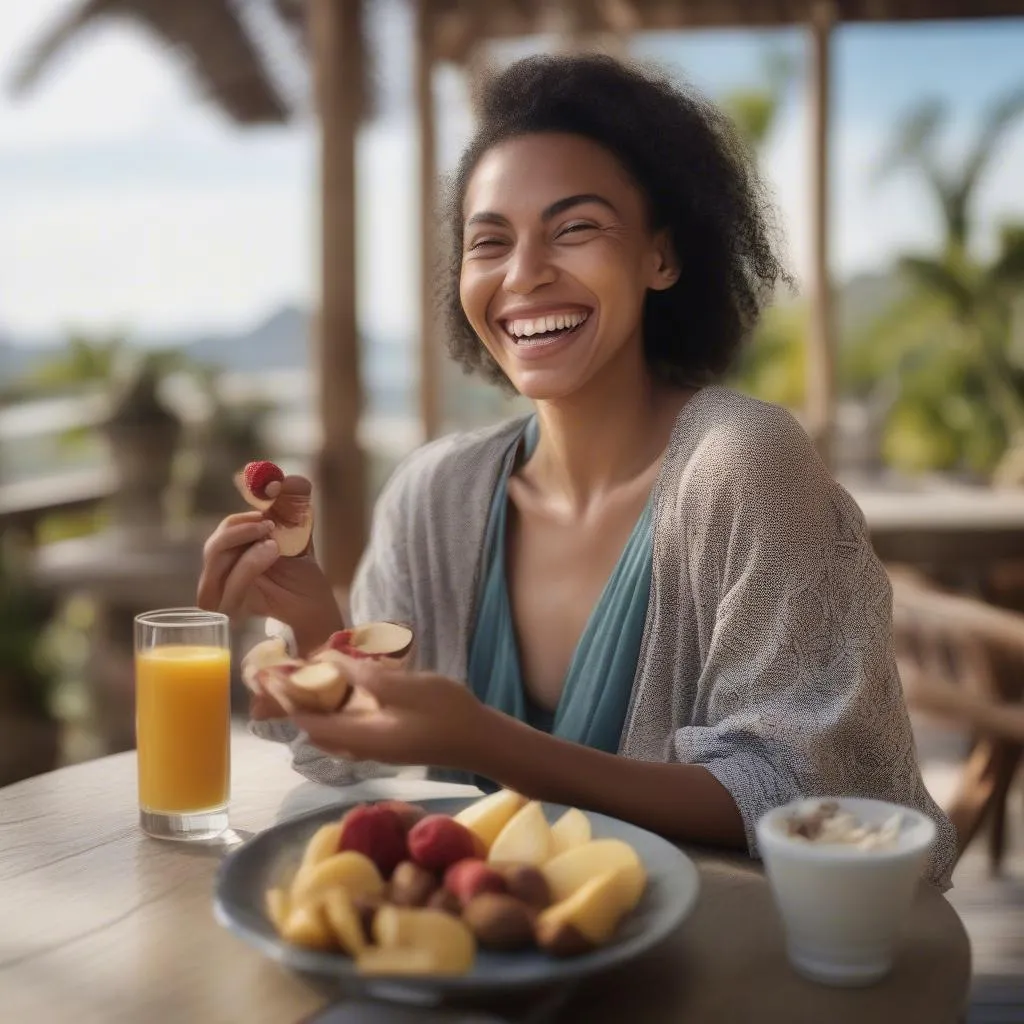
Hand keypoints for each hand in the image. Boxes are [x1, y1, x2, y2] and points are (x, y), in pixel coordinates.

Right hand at [196, 475, 342, 648]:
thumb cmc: (303, 572)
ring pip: (217, 559)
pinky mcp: (229, 610)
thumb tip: (284, 478)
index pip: (226, 528)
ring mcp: (221, 593)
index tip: (270, 496)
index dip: (246, 510)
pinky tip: (271, 551)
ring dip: (244, 541)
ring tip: (273, 540)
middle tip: (269, 522)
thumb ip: (292, 503)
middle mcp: (220, 572)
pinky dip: (248, 564)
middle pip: (214, 544)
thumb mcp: (299, 530)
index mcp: (232, 552)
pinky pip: (230, 584)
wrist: (317, 605)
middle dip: (239, 527)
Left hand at [280, 661, 495, 770]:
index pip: (308, 722)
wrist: (477, 740)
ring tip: (309, 676)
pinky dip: (336, 709)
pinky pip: (347, 727)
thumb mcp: (404, 688)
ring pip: (330, 729)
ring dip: (316, 706)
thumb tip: (328, 662)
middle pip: (315, 728)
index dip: (285, 699)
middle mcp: (359, 748)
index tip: (269, 676)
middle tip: (287, 672)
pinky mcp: (384, 742)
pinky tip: (346, 687)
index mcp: (359, 737)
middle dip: (296, 702)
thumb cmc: (444, 712)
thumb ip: (364, 677)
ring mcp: (373, 748)